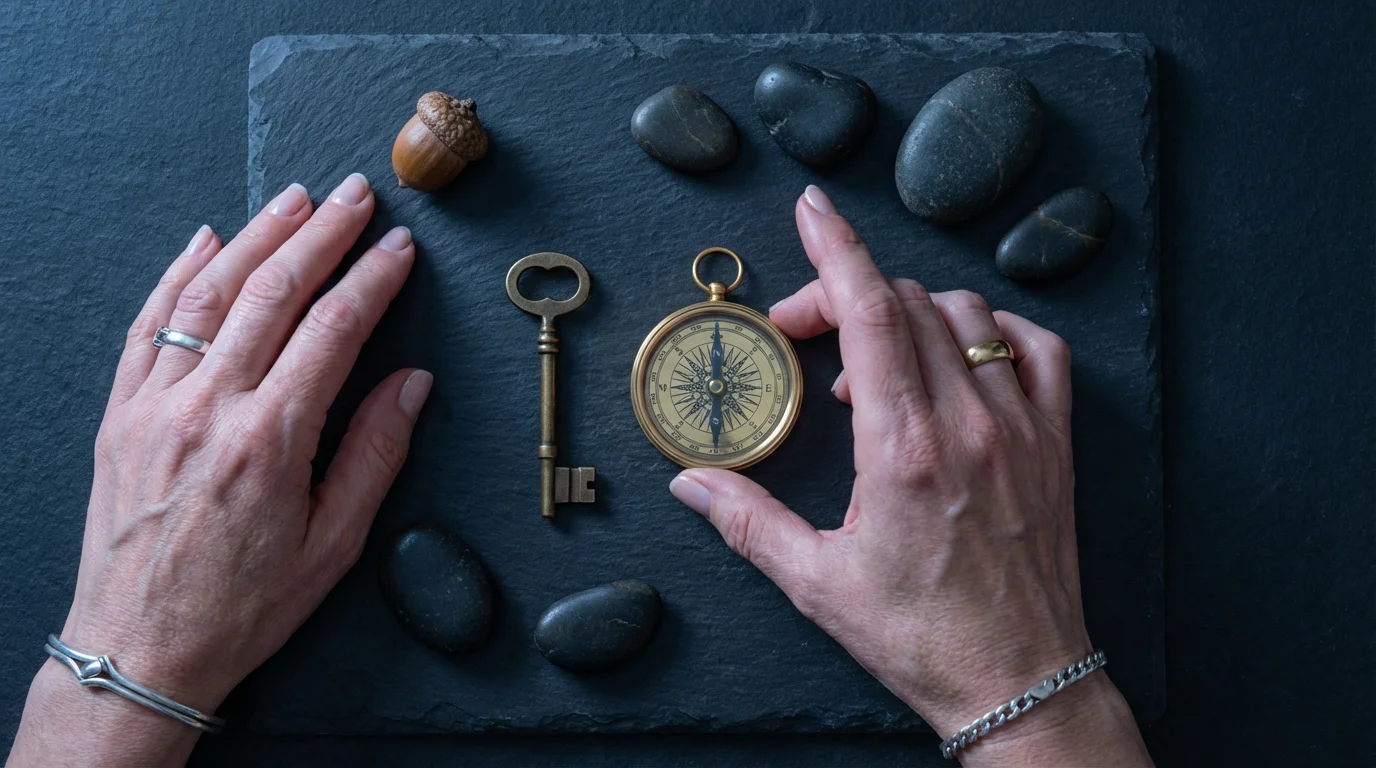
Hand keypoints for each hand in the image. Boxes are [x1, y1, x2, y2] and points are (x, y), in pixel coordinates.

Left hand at [9, 174, 427, 766]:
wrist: (140, 650)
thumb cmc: (243, 607)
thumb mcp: (333, 544)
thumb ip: (375, 453)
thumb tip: (412, 382)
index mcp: (271, 441)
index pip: (333, 330)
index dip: (372, 279)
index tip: (398, 247)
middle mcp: (209, 409)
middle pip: (274, 294)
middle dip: (321, 235)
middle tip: (354, 196)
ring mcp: (156, 406)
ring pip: (209, 294)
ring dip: (256, 237)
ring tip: (293, 200)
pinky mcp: (120, 415)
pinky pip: (148, 326)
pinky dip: (177, 274)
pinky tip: (205, 241)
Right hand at [670, 186, 1151, 765]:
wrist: (1019, 681)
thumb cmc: (921, 637)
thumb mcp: (817, 584)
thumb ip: (747, 522)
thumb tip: (690, 484)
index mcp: (904, 451)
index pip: (870, 314)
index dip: (835, 250)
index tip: (812, 210)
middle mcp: (969, 425)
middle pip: (907, 305)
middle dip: (845, 297)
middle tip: (805, 334)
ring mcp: (1021, 428)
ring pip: (966, 315)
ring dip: (909, 316)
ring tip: (872, 368)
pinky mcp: (1055, 444)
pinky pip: (1036, 347)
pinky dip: (992, 331)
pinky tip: (960, 359)